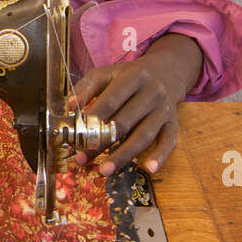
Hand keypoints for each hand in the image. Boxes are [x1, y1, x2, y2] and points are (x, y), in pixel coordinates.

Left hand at [69, 34, 203, 175]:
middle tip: (82, 158)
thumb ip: (87, 87)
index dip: (94, 117)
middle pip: (125, 122)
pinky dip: (160, 156)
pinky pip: (169, 142)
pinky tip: (148, 169)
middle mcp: (151, 93)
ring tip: (104, 170)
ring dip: (123, 155)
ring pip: (144, 136)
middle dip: (102, 142)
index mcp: (133, 77)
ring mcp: (163, 110)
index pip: (111, 100)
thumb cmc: (129, 77)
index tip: (77, 134)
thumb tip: (69, 106)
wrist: (166, 71)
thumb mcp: (108, 73)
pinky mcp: (173, 123)